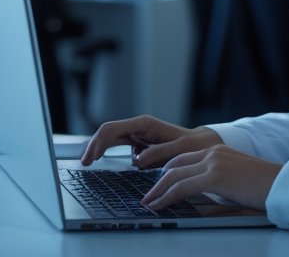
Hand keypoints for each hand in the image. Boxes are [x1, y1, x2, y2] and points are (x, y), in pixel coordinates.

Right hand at [81, 115, 220, 167]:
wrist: (203, 145)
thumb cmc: (194, 146)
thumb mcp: (179, 149)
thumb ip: (158, 153)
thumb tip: (136, 161)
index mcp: (144, 124)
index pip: (113, 129)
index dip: (98, 143)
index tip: (90, 158)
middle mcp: (138, 128)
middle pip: (108, 132)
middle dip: (94, 145)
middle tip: (84, 163)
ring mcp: (138, 135)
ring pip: (111, 137)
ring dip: (98, 147)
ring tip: (89, 162)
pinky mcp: (140, 144)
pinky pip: (119, 144)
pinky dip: (107, 151)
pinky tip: (101, 161)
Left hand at [141, 145, 281, 211]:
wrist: (283, 184)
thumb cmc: (264, 187)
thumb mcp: (234, 180)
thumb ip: (216, 183)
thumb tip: (199, 200)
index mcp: (217, 149)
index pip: (183, 158)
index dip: (167, 172)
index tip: (157, 185)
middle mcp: (212, 151)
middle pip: (175, 164)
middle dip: (158, 181)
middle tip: (148, 195)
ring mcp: (213, 161)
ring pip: (174, 175)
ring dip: (158, 190)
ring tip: (148, 203)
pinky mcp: (215, 176)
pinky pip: (182, 186)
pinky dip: (167, 196)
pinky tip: (159, 205)